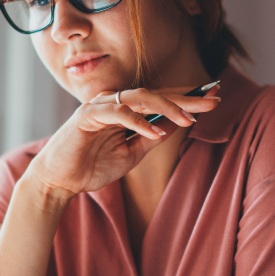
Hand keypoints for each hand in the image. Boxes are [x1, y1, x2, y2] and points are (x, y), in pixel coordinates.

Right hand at [26, 85, 220, 200]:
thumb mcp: (131, 154)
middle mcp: (114, 102)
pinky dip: (137, 121)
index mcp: (125, 109)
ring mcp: (100, 106)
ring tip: (189, 118)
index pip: (160, 99)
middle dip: (186, 98)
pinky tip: (156, 132)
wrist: (59, 181)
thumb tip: (176, 125)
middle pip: (156, 93)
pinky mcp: (86, 116)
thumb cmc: (91, 166)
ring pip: (139, 97)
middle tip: (213, 100)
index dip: (187, 97)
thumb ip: (150, 138)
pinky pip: (117, 113)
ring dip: (167, 106)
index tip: (214, 97)